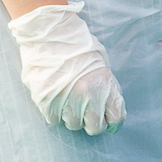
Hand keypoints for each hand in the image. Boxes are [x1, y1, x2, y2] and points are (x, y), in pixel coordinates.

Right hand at [7, 2, 126, 135]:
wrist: (50, 33)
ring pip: (73, 125)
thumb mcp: (102, 63)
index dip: (113, 121)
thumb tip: (109, 108)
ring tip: (69, 100)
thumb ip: (107, 87)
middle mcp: (86, 96)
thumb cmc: (78, 45)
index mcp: (104, 85)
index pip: (116, 118)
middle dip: (93, 122)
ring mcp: (65, 100)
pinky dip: (56, 113)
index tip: (108, 120)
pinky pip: (54, 120)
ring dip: (73, 116)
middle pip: (94, 128)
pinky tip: (56, 98)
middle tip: (88, 113)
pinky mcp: (45, 101)